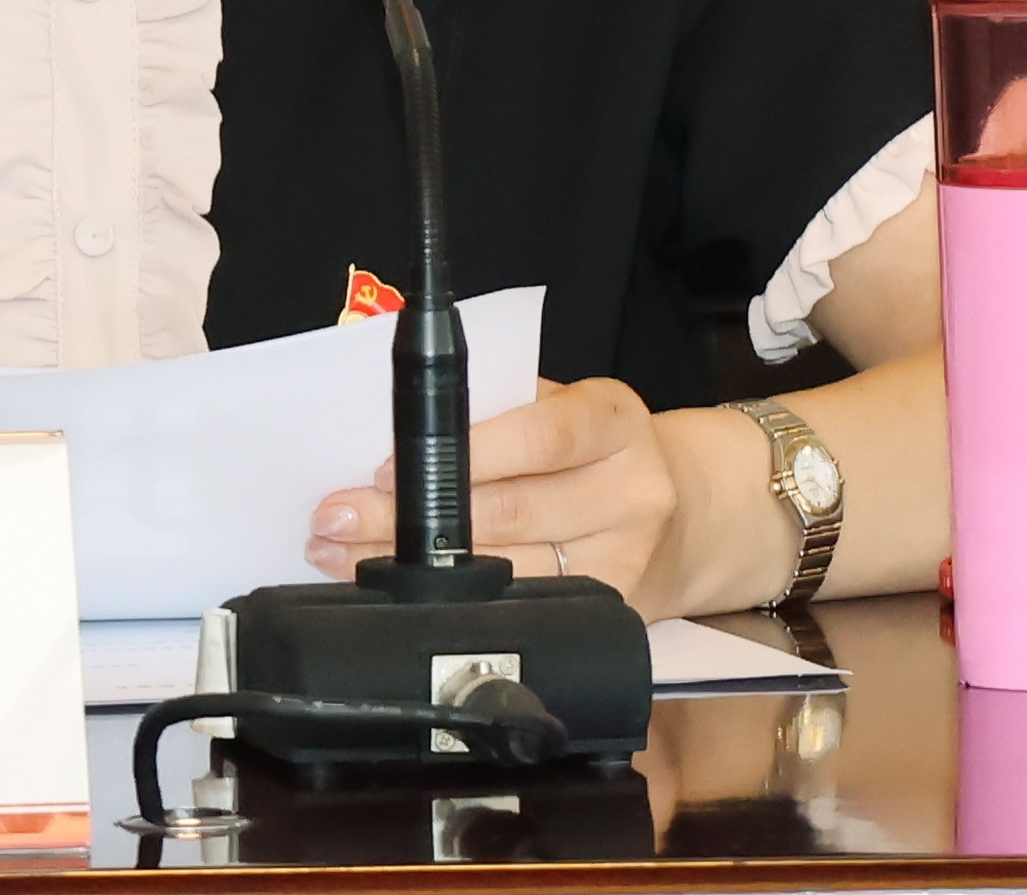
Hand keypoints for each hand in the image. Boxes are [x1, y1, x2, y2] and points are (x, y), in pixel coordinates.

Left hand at [304, 377, 684, 617]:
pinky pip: (525, 615)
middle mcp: (631, 493)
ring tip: (342, 557)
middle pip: (510, 513)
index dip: (464, 455)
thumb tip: (397, 432)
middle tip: (334, 517)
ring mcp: (627, 565)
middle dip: (408, 519)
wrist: (692, 513)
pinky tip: (405, 597)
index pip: (540, 435)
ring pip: (508, 574)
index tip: (386, 467)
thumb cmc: (600, 450)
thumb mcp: (567, 407)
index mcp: (616, 422)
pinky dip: (456, 607)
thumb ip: (501, 411)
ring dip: (414, 570)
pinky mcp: (613, 618)